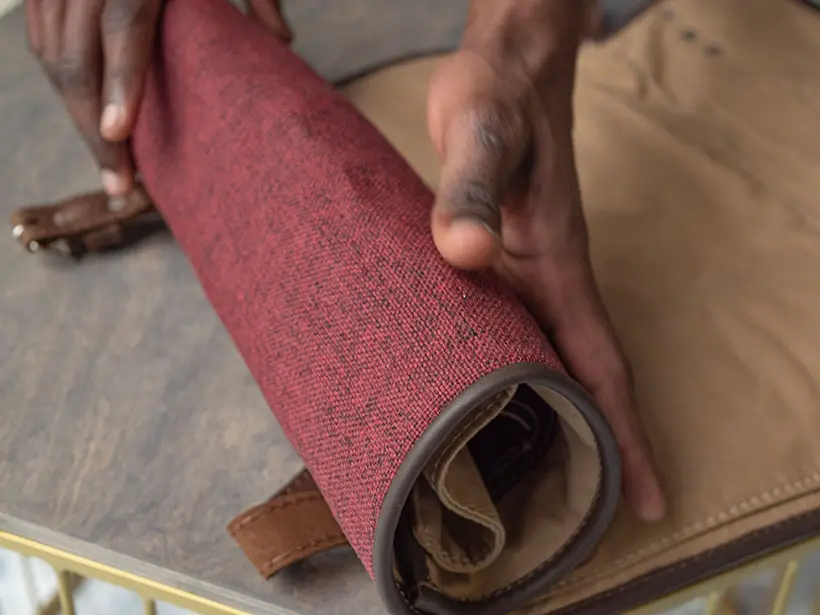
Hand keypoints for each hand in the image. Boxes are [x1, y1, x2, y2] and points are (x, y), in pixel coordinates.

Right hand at [25, 0, 289, 196]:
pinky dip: (59, 79)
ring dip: (75, 113)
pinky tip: (86, 115)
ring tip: (108, 163)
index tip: (121, 138)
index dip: (120, 82)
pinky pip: (40, 33)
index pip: (122, 23)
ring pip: (49, 51)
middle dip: (93, 125)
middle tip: (120, 183)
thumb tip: (282, 43)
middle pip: (74, 53)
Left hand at [428, 0, 665, 521]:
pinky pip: (513, 329)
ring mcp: (526, 272)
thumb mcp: (481, 137)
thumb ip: (470, 191)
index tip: (649, 497)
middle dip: (593, 444)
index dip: (625, 431)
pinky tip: (485, 393)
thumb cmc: (496, 102)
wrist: (502, 72)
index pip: (601, 363)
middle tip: (586, 516)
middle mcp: (548, 279)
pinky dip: (510, 370)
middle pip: (581, 376)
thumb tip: (465, 252)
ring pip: (545, 358)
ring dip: (553, 413)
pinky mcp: (500, 261)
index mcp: (556, 265)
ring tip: (535, 477)